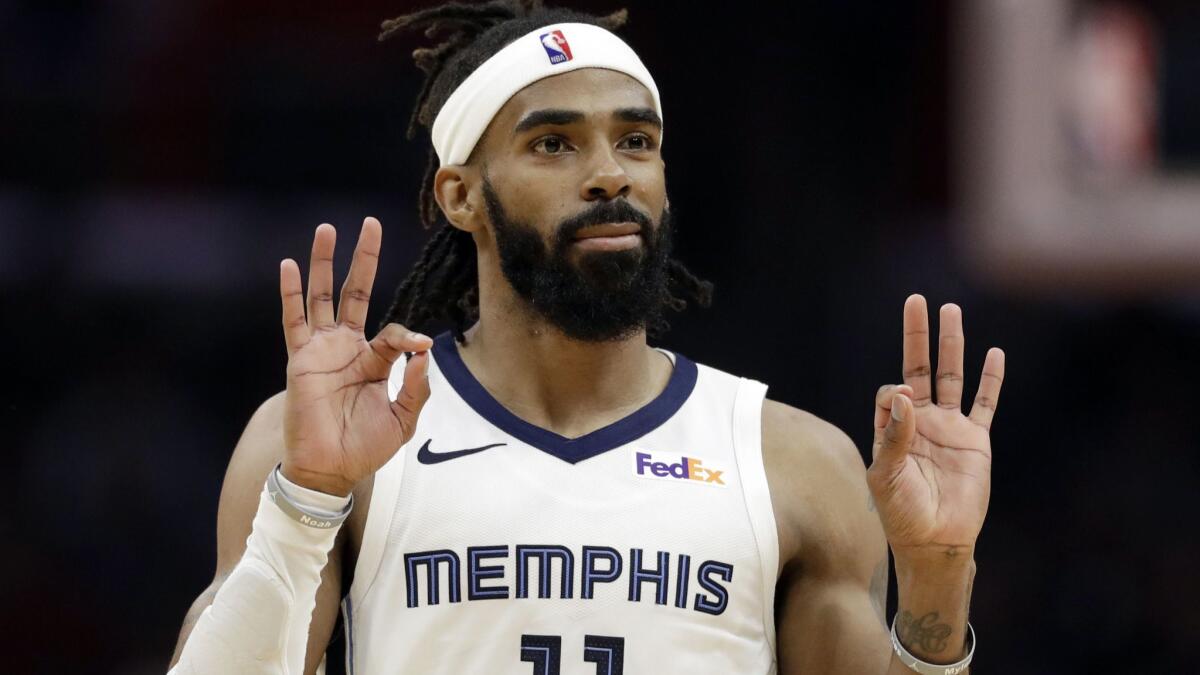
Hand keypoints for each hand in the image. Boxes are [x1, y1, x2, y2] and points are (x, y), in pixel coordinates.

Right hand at [278, 218, 432, 495]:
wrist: (331, 470)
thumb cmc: (365, 448)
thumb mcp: (403, 419)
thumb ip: (417, 387)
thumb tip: (424, 351)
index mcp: (373, 362)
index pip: (392, 332)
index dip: (407, 335)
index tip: (420, 345)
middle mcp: (346, 349)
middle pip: (356, 292)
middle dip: (363, 259)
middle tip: (370, 224)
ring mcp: (322, 351)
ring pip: (322, 297)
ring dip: (324, 263)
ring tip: (327, 229)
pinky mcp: (301, 359)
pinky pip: (294, 320)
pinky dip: (291, 293)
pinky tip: (290, 265)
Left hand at [866, 294, 1004, 561]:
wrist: (935, 539)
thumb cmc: (901, 512)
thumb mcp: (885, 475)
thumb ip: (893, 435)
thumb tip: (902, 392)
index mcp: (893, 427)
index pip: (891, 392)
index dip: (895, 391)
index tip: (904, 400)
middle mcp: (921, 421)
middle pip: (920, 367)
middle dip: (918, 335)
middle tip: (916, 300)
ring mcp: (950, 427)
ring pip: (952, 376)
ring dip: (952, 345)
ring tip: (951, 310)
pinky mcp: (975, 440)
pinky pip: (985, 403)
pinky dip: (991, 380)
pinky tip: (994, 354)